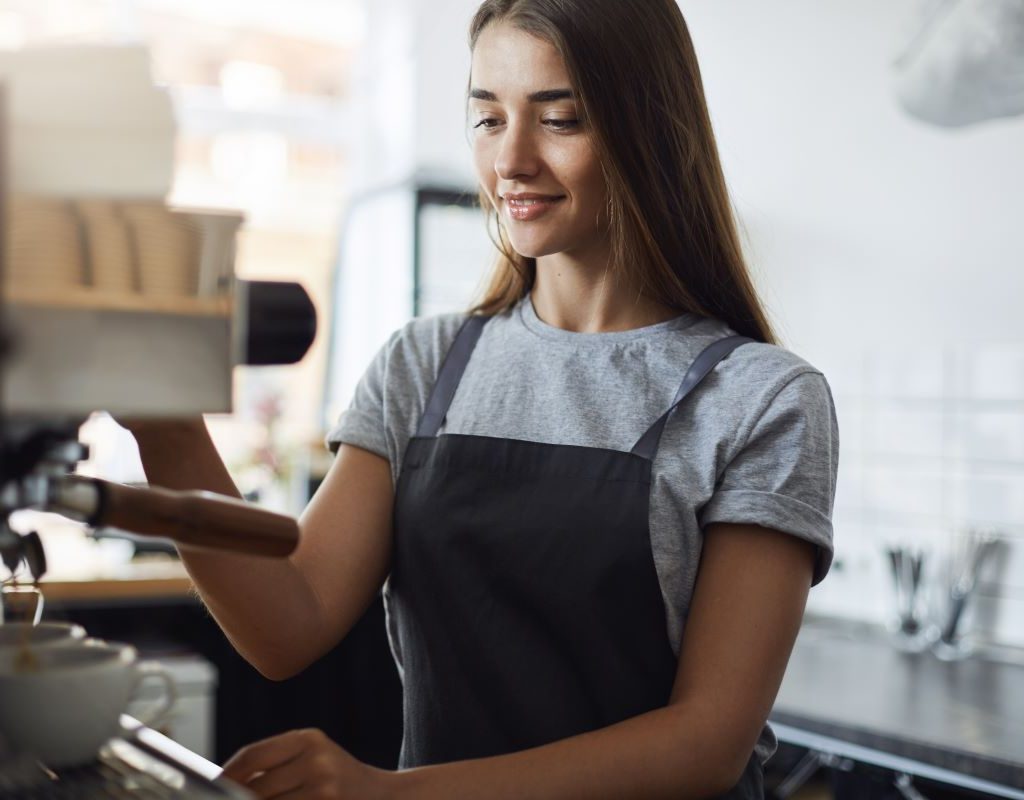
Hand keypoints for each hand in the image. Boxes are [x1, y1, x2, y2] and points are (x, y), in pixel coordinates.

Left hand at [221, 728, 393, 799]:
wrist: (384, 797)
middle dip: (238, 799)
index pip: (253, 755)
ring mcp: (323, 788)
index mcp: (308, 739)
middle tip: (223, 799)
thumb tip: (223, 782)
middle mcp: (316, 760)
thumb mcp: (312, 758)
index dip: (227, 773)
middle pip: (256, 787)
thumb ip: (273, 766)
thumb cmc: (337, 779)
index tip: (210, 786)